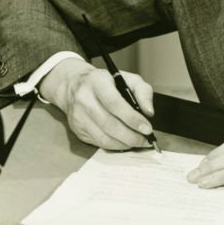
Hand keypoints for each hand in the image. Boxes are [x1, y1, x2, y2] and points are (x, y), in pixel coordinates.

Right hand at [40, 57, 154, 149]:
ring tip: (138, 142)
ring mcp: (79, 117)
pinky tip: (125, 142)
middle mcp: (84, 99)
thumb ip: (143, 92)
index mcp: (98, 82)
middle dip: (131, 136)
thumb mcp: (128, 78)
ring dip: (124, 143)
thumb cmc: (107, 83)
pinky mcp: (78, 130)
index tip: (147, 128)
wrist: (74, 87)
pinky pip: (98, 143)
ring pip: (103, 138)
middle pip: (109, 124)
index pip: (115, 103)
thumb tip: (149, 112)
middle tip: (146, 140)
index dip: (132, 118)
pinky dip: (115, 146)